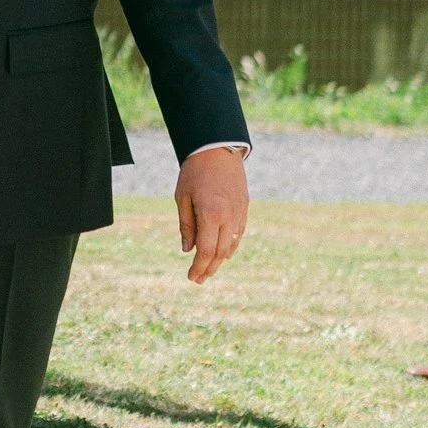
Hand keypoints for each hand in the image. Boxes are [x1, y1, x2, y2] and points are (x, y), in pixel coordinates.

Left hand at [176, 146, 247, 283]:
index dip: (199, 267)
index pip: (206, 250)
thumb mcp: (183, 197)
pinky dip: (230, 246)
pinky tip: (223, 253)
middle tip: (198, 279)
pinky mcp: (245, 208)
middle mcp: (229, 217)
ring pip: (232, 245)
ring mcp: (239, 213)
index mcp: (211, 215)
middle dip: (209, 268)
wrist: (218, 148)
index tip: (191, 277)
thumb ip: (186, 225)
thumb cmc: (195, 172)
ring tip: (209, 270)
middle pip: (220, 252)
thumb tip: (188, 250)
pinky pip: (239, 234)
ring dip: (220, 260)